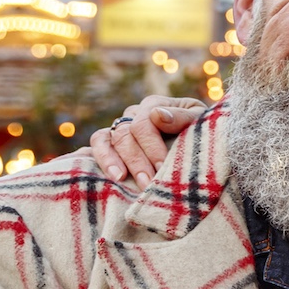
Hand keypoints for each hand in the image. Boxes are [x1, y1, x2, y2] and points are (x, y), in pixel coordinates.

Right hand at [90, 96, 208, 188]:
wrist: (202, 145)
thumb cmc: (202, 132)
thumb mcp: (200, 121)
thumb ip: (182, 117)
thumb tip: (156, 115)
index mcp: (153, 106)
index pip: (143, 123)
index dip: (151, 146)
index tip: (161, 167)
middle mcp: (132, 115)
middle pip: (124, 134)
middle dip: (135, 160)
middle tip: (146, 182)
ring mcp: (119, 130)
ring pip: (103, 139)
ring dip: (110, 160)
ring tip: (119, 179)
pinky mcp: (110, 147)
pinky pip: (93, 148)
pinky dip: (86, 158)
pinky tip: (86, 173)